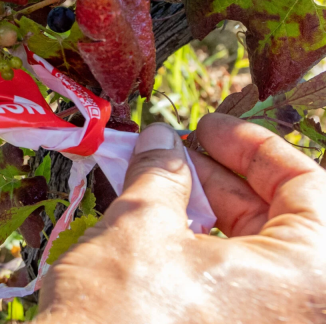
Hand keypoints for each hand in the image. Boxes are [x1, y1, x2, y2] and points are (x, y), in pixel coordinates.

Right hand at [36, 115, 325, 323]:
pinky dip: (207, 257)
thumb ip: (160, 175)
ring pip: (259, 259)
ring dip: (210, 216)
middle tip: (173, 154)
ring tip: (157, 190)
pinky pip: (242, 292)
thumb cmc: (123, 316)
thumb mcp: (140, 227)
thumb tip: (162, 140)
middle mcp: (307, 309)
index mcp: (314, 276)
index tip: (206, 126)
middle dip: (225, 181)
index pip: (308, 185)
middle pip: (286, 223)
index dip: (252, 146)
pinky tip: (160, 235)